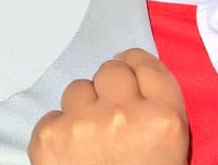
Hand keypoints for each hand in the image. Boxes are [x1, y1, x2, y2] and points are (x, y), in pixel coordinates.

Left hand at [28, 48, 188, 164]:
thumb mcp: (168, 147)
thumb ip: (154, 107)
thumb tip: (128, 69)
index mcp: (162, 120)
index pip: (147, 66)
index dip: (136, 65)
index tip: (129, 67)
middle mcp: (122, 114)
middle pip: (110, 70)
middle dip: (110, 86)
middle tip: (110, 109)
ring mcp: (81, 123)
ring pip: (77, 87)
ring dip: (83, 106)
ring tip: (91, 136)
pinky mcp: (48, 134)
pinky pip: (52, 113)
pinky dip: (59, 129)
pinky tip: (71, 151)